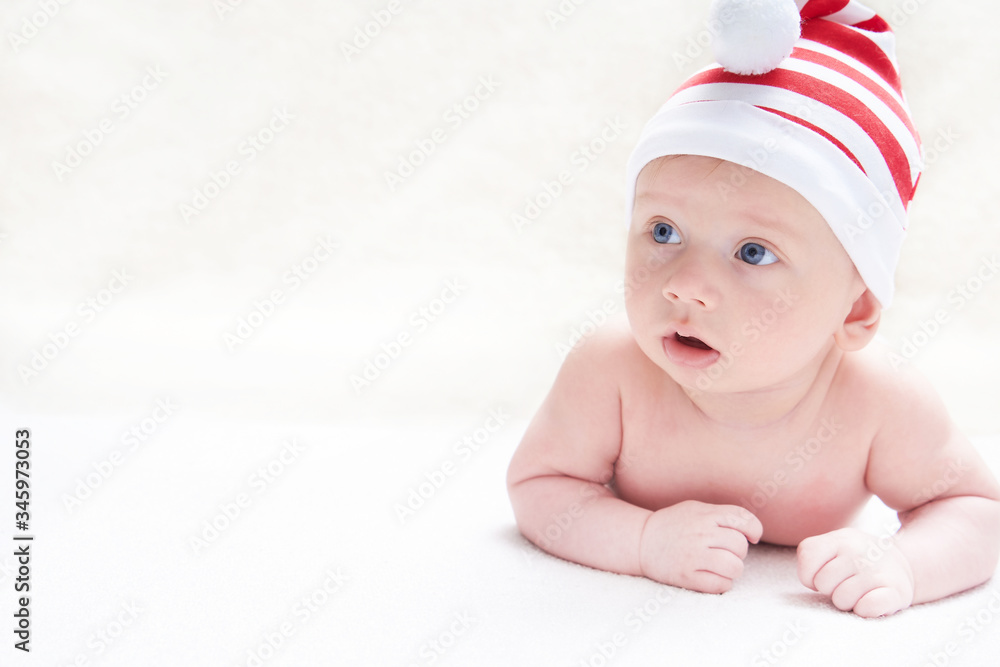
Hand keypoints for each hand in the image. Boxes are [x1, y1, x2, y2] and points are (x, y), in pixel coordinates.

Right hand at [639, 500, 762, 593]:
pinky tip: (714, 577)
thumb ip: (721, 515)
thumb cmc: (673, 524)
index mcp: (704, 515)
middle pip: (740, 546)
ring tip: (722, 566)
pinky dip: (723, 584)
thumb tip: (750, 531)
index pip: (743, 520)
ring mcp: (693, 556)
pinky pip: (721, 585)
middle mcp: (700, 534)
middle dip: (738, 552)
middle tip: (725, 552)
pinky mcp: (687, 576)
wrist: (641, 541)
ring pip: (735, 567)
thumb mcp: (695, 509)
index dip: (754, 530)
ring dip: (733, 569)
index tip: (751, 537)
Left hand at [797, 527, 914, 617]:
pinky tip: (872, 598)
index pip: (807, 557)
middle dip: (830, 589)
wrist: (903, 563)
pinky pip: (866, 609)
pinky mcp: (895, 592)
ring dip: (847, 601)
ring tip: (859, 591)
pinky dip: (865, 609)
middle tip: (845, 583)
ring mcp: (877, 571)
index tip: (823, 574)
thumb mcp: (833, 545)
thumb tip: (812, 581)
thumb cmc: (856, 559)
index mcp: (840, 539)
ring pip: (841, 600)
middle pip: (822, 583)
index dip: (809, 574)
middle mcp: (858, 551)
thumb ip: (811, 555)